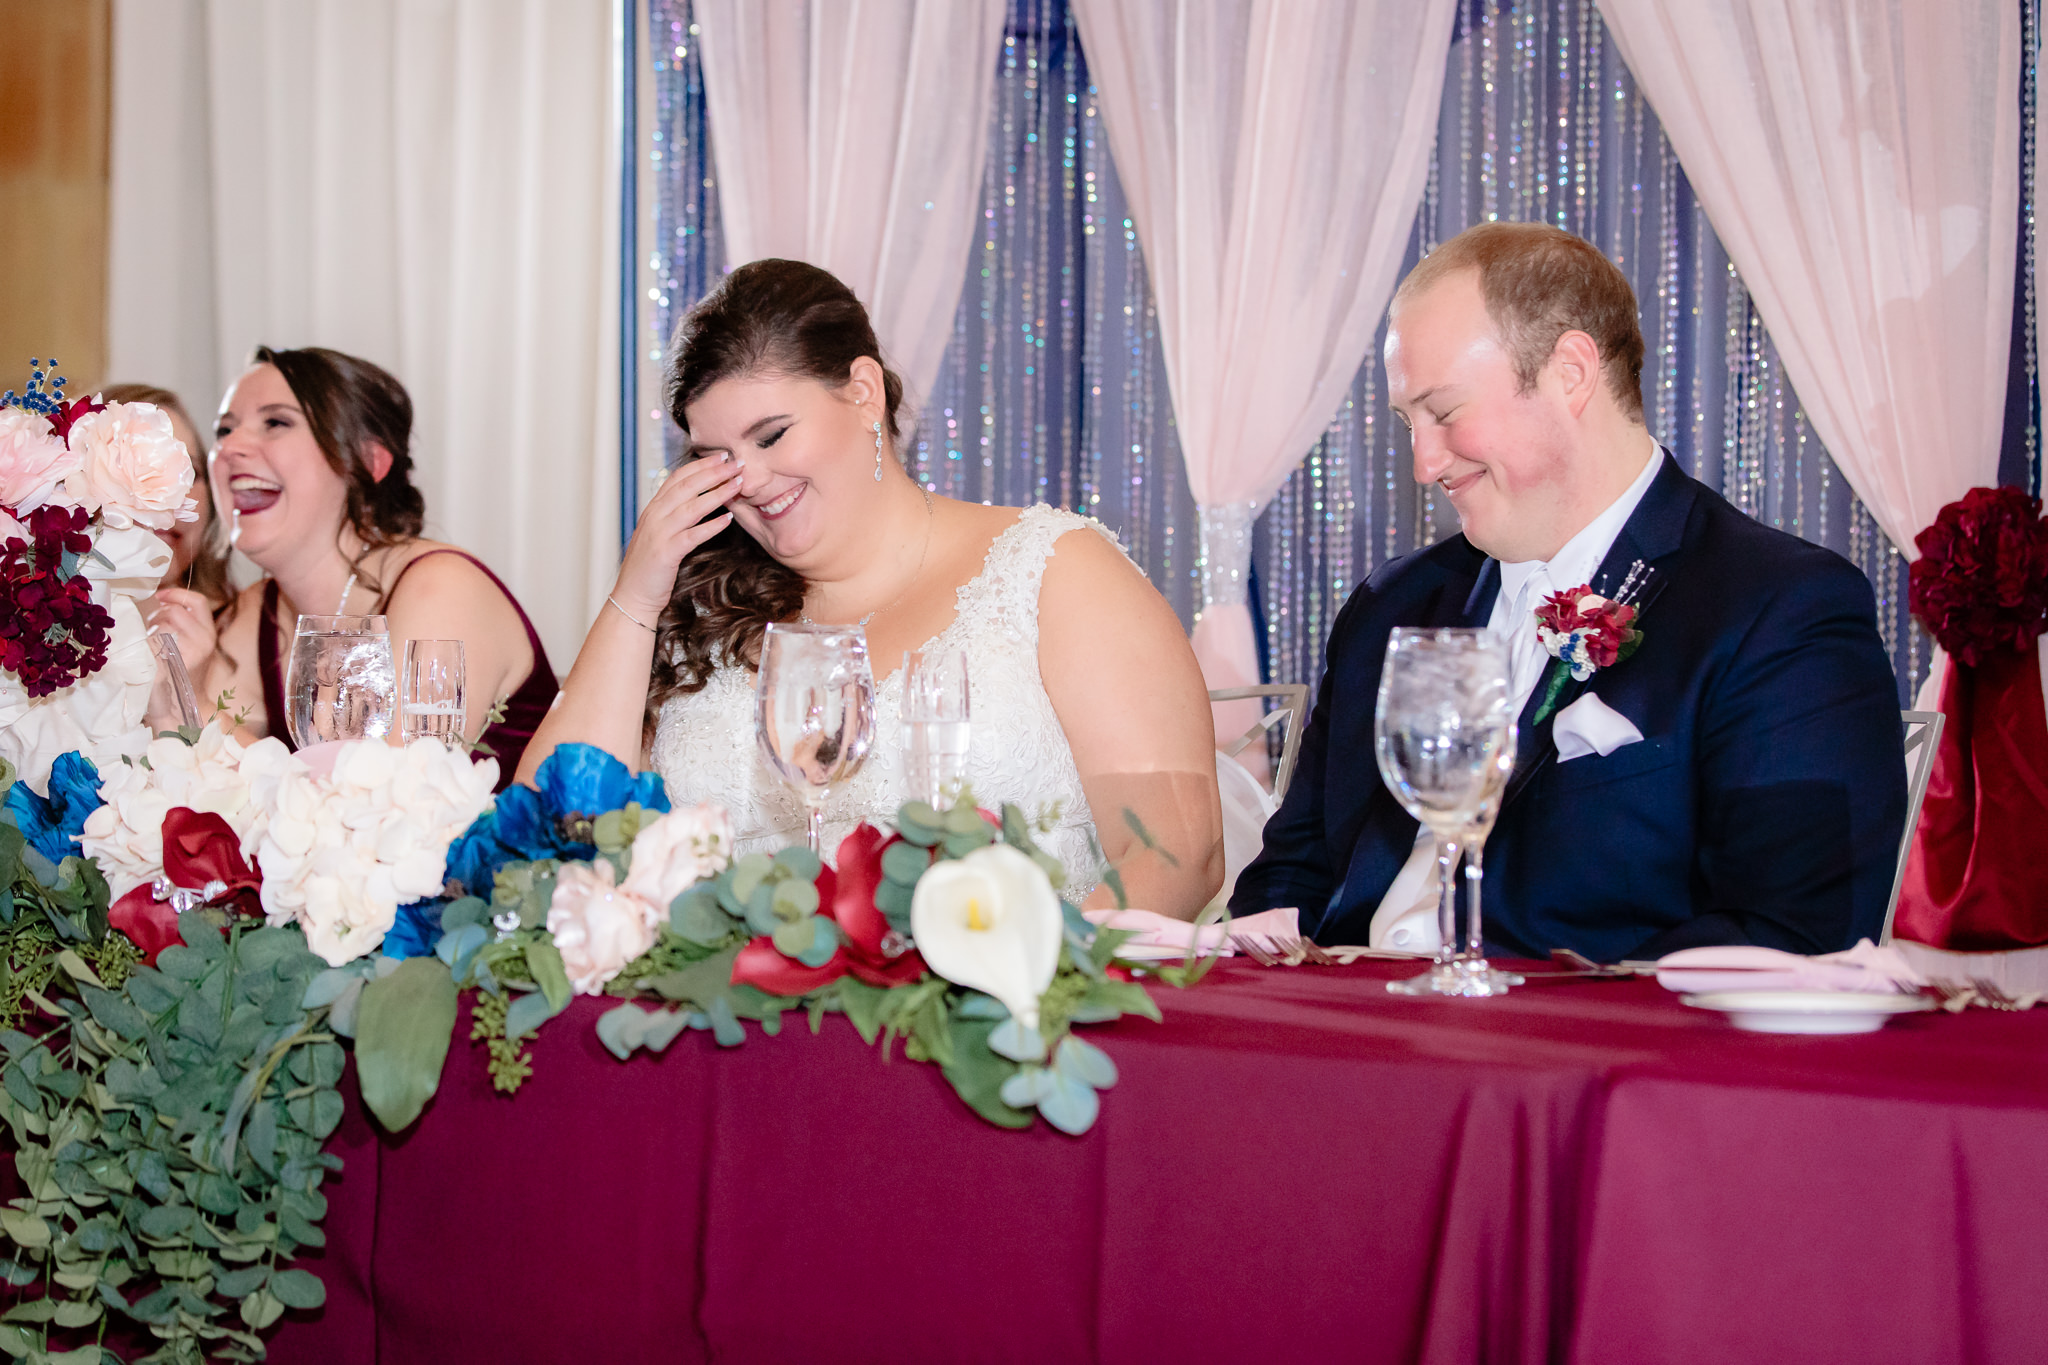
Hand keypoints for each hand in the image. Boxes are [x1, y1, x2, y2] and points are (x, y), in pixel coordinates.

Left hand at [148, 587, 218, 676]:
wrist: (184, 704)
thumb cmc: (183, 672)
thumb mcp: (193, 644)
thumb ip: (185, 622)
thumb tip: (163, 600)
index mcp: (208, 632)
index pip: (197, 601)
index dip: (177, 593)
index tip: (160, 595)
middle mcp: (203, 640)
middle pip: (174, 611)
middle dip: (158, 614)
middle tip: (153, 626)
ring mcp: (189, 652)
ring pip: (161, 626)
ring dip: (151, 630)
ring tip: (153, 643)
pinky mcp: (173, 663)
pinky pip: (152, 642)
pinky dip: (146, 645)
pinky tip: (150, 655)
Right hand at [612, 454, 744, 620]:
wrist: (633, 596)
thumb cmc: (651, 568)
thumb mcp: (660, 534)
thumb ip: (675, 517)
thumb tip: (700, 502)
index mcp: (653, 510)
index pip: (678, 478)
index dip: (701, 465)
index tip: (722, 456)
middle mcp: (654, 516)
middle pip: (686, 486)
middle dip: (713, 472)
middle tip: (736, 463)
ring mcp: (659, 534)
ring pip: (691, 506)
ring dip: (717, 493)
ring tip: (738, 484)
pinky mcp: (666, 553)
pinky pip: (692, 535)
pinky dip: (711, 525)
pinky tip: (728, 519)